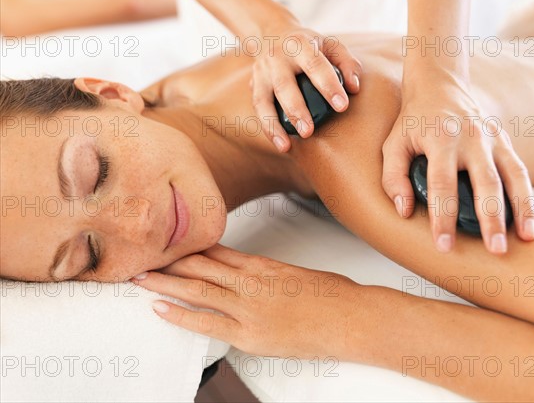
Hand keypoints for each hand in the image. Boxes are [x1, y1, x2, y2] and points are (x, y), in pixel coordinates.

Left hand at [133, 245, 361, 358]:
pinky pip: (206, 322)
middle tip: (142, 254)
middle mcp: (251, 280)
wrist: (351, 317)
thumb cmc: (333, 296)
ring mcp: (248, 306)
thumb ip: (270, 274)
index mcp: (263, 264)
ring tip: (138, 275)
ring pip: (197, 288)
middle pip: (200, 264)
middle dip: (169, 260)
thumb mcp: (298, 274)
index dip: (189, 247)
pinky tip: (159, 308)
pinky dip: (179, 314)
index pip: (217, 250)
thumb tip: (253, 275)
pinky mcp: (249, 333)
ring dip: (164, 281)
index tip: (170, 244)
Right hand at [252, 22, 361, 151]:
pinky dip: (268, 128)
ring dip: (274, 125)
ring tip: (286, 146)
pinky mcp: (254, 85)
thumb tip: (354, 88)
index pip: (315, 65)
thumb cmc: (309, 45)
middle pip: (284, 85)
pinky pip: (259, 109)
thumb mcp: (330, 45)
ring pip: (263, 100)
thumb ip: (346, 63)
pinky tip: (280, 144)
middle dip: (296, 109)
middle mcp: (277, 58)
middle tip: (308, 132)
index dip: (329, 85)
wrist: (272, 33)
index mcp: (300, 44)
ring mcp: (261, 72)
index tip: (342, 106)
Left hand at [381, 65, 533, 253]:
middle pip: (485, 182)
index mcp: (440, 139)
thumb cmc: (412, 123)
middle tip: (495, 250)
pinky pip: (520, 170)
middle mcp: (471, 138)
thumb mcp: (393, 144)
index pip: (442, 184)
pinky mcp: (504, 140)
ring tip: (528, 238)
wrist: (438, 86)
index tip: (444, 245)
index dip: (443, 217)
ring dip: (522, 208)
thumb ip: (393, 177)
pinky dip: (527, 195)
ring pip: (513, 175)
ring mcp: (492, 138)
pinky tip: (532, 220)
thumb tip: (404, 211)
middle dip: (491, 218)